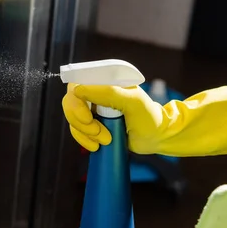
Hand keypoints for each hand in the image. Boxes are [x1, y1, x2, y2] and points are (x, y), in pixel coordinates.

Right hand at [62, 82, 226, 156]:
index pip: (77, 84)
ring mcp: (92, 110)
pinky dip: (84, 141)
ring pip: (72, 119)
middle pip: (70, 103)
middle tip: (98, 132)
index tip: (87, 117)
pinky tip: (97, 145)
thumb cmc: (149, 117)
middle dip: (81, 121)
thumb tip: (78, 90)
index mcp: (105, 81)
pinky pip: (76, 132)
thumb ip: (107, 93)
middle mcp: (95, 93)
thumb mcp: (133, 101)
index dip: (76, 102)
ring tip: (106, 139)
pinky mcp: (92, 125)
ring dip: (86, 133)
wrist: (156, 138)